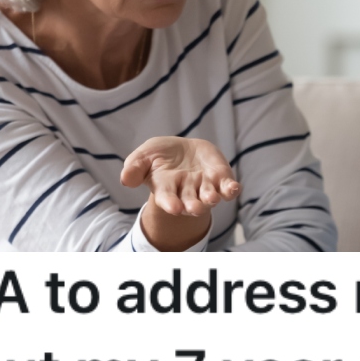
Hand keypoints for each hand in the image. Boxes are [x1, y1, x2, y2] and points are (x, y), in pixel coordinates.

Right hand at [121, 136, 240, 216]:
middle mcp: (187, 191)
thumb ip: (134, 167)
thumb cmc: (159, 156)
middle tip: (194, 209)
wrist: (182, 150)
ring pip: (209, 196)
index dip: (171, 204)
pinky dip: (231, 189)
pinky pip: (227, 188)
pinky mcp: (220, 178)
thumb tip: (125, 179)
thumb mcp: (143, 156)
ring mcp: (205, 186)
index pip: (167, 199)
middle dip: (193, 206)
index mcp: (166, 188)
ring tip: (212, 198)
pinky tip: (234, 188)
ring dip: (211, 198)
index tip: (174, 208)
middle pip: (190, 202)